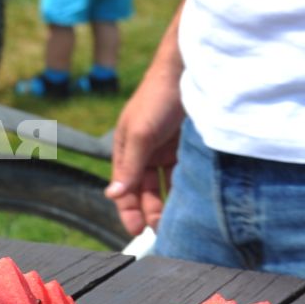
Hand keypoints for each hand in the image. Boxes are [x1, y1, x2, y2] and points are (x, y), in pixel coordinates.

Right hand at [105, 61, 184, 236]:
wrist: (189, 71)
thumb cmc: (157, 98)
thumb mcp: (140, 134)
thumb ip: (129, 166)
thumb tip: (113, 195)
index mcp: (125, 150)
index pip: (123, 188)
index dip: (128, 210)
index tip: (137, 232)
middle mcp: (144, 153)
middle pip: (144, 191)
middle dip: (150, 212)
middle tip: (161, 232)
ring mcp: (165, 151)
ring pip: (164, 186)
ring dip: (168, 204)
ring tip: (177, 222)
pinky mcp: (185, 148)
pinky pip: (183, 176)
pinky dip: (184, 190)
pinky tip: (191, 203)